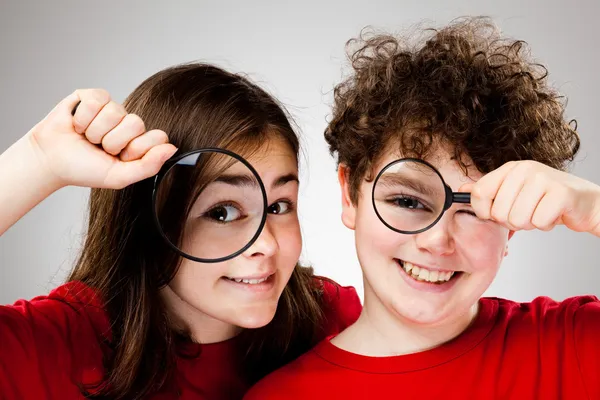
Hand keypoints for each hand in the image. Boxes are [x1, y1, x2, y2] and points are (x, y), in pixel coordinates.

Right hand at [26, 89, 177, 189]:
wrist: (50, 160)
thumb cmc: (84, 169)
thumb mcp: (119, 176)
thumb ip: (149, 166)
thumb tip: (173, 148)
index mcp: (139, 142)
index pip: (158, 137)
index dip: (138, 148)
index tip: (121, 157)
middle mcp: (128, 123)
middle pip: (136, 123)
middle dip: (112, 141)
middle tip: (99, 148)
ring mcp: (112, 108)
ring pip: (114, 112)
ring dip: (94, 131)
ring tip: (86, 137)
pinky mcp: (93, 96)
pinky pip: (97, 101)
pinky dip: (83, 118)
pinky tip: (76, 125)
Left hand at [460, 161, 599, 236]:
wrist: (584, 202)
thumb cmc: (544, 199)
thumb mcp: (513, 191)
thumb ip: (488, 191)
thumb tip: (461, 189)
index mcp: (510, 168)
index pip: (480, 193)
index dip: (485, 211)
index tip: (495, 213)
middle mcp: (525, 169)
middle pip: (498, 212)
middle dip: (512, 221)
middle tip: (527, 211)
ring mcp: (543, 178)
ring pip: (518, 219)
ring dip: (529, 223)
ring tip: (539, 212)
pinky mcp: (560, 193)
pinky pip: (538, 222)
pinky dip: (545, 225)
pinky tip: (552, 215)